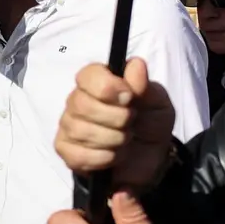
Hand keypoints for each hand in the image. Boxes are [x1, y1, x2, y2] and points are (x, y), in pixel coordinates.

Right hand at [55, 60, 176, 190]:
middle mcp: (78, 100)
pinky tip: (114, 155)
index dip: (108, 86)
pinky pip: (78, 155)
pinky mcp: (66, 151)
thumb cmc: (150, 122)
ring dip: (113, 139)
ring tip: (126, 140)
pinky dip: (103, 158)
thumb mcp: (158, 103)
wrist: (150, 157)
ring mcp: (68, 126)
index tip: (129, 98)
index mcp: (100, 81)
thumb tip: (136, 65)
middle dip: (116, 118)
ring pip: (80, 131)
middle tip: (132, 122)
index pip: (88, 75)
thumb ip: (145, 86)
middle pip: (82, 105)